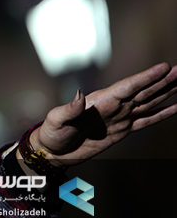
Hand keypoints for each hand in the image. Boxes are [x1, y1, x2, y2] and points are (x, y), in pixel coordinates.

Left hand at [31, 62, 176, 166]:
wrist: (54, 151)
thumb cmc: (52, 133)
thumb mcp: (56, 120)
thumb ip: (69, 109)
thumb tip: (79, 94)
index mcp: (100, 101)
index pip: (128, 86)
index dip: (146, 77)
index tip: (163, 67)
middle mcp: (114, 106)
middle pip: (143, 91)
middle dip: (163, 81)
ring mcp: (120, 117)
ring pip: (149, 102)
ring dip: (166, 92)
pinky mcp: (123, 130)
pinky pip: (147, 120)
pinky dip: (162, 114)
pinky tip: (176, 107)